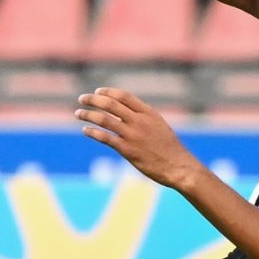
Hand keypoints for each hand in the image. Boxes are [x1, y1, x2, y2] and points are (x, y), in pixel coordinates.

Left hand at [76, 88, 200, 189]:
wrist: (179, 167)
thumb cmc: (169, 148)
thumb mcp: (159, 126)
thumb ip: (142, 117)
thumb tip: (123, 111)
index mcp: (149, 113)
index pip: (123, 96)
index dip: (107, 92)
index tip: (97, 92)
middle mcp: (140, 122)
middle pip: (110, 104)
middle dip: (92, 100)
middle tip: (82, 99)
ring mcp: (133, 136)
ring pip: (103, 119)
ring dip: (87, 115)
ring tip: (78, 114)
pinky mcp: (128, 150)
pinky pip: (105, 138)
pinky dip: (92, 132)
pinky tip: (85, 130)